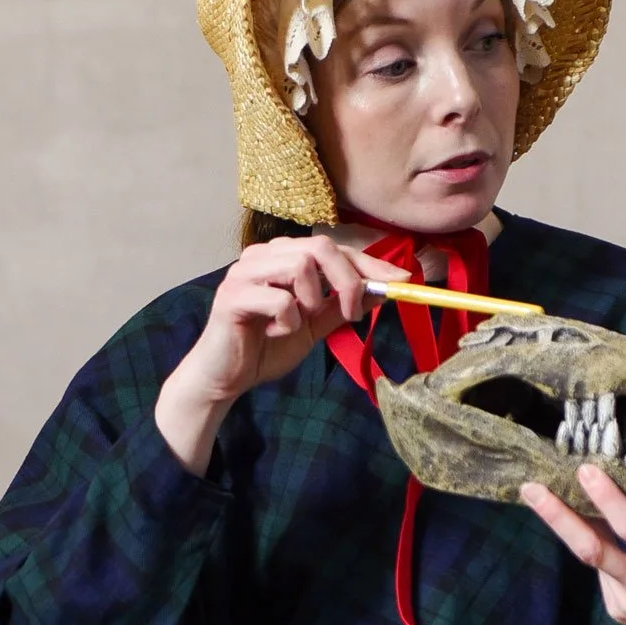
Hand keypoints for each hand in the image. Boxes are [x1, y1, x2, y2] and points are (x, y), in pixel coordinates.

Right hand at [155, 237, 373, 475]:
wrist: (224, 378)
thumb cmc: (265, 347)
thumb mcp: (313, 325)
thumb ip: (341, 305)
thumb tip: (382, 289)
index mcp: (283, 255)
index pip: (334, 248)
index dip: (370, 263)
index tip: (401, 280)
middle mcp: (263, 255)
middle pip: (320, 246)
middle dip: (348, 279)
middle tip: (351, 313)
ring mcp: (245, 272)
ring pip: (300, 265)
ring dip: (313, 300)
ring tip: (300, 322)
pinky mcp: (233, 296)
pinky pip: (280, 299)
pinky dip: (288, 320)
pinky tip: (275, 331)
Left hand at [520, 463, 625, 624]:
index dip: (608, 499)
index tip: (585, 470)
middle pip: (593, 547)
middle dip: (559, 516)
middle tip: (533, 488)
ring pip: (591, 557)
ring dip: (566, 526)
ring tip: (539, 496)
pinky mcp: (618, 612)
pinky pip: (603, 574)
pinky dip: (601, 550)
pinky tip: (599, 534)